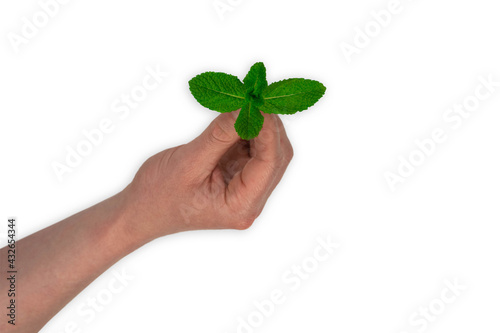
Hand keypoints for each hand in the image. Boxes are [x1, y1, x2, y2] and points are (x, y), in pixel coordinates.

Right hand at [120, 110, 292, 240]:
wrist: (141, 210)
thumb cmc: (158, 196)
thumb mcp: (187, 163)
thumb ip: (219, 136)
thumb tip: (245, 107)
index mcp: (241, 206)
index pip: (269, 164)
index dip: (269, 130)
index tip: (260, 102)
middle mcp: (250, 199)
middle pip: (274, 156)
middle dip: (267, 125)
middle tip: (254, 94)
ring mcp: (245, 187)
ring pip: (266, 149)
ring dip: (258, 124)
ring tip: (244, 99)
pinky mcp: (236, 174)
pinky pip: (250, 147)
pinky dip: (246, 128)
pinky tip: (236, 113)